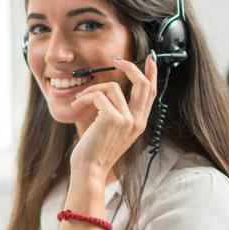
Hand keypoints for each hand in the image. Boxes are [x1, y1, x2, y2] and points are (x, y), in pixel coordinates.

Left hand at [70, 53, 157, 180]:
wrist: (89, 170)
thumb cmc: (95, 152)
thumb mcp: (111, 131)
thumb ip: (116, 113)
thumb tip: (109, 92)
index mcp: (139, 123)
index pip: (151, 93)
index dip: (151, 73)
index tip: (150, 59)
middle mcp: (137, 121)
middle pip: (143, 84)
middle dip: (130, 67)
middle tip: (116, 60)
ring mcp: (126, 120)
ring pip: (112, 87)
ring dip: (92, 90)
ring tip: (79, 100)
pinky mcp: (112, 119)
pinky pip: (98, 95)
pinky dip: (85, 97)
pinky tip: (76, 105)